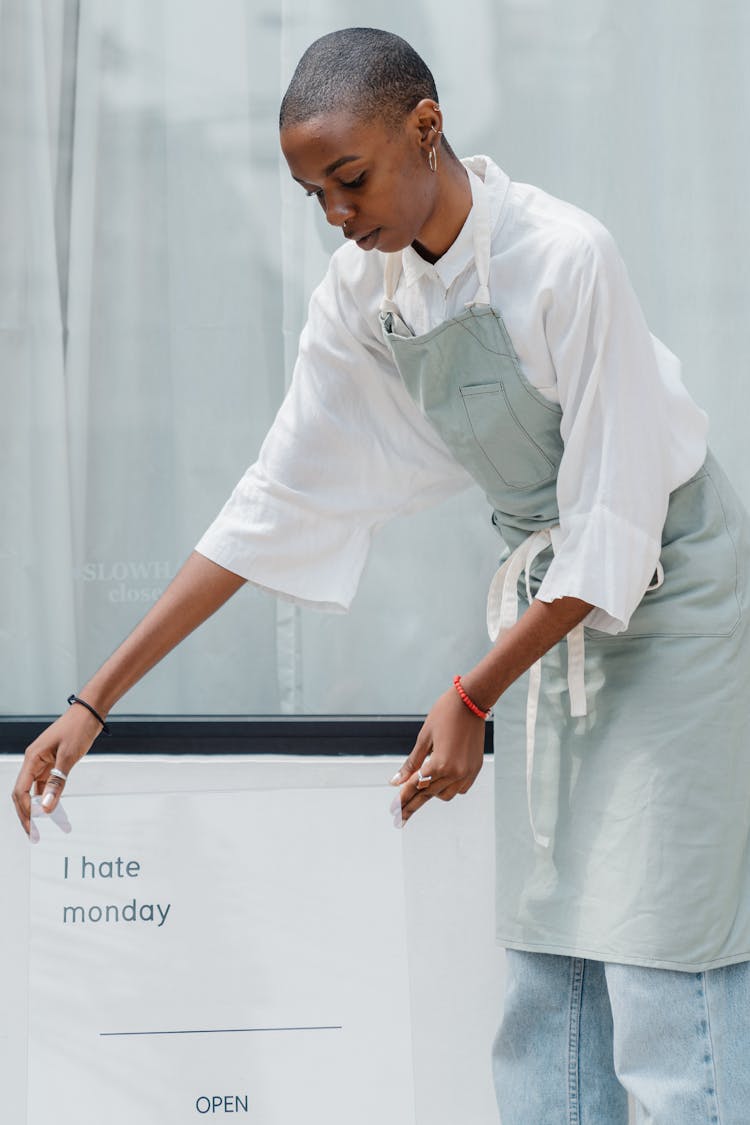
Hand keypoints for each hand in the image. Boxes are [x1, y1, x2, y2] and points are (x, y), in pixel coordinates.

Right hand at [12, 705, 101, 839]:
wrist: (90, 712)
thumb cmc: (78, 728)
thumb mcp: (69, 757)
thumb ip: (57, 783)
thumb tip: (47, 808)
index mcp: (32, 758)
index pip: (21, 792)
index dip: (25, 812)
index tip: (32, 829)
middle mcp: (34, 761)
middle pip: (24, 794)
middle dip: (28, 815)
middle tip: (35, 835)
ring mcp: (43, 762)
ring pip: (36, 791)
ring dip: (40, 808)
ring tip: (49, 826)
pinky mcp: (53, 762)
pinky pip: (47, 784)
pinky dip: (50, 797)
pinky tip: (56, 809)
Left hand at [389, 687, 485, 824]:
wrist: (471, 701)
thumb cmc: (444, 714)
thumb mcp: (424, 738)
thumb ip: (411, 763)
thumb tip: (396, 782)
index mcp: (439, 764)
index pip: (415, 787)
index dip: (402, 800)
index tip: (393, 811)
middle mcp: (455, 772)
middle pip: (428, 795)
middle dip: (412, 804)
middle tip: (399, 816)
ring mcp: (467, 772)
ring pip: (445, 795)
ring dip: (432, 794)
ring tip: (420, 790)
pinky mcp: (475, 769)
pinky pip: (460, 788)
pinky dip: (448, 788)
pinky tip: (439, 783)